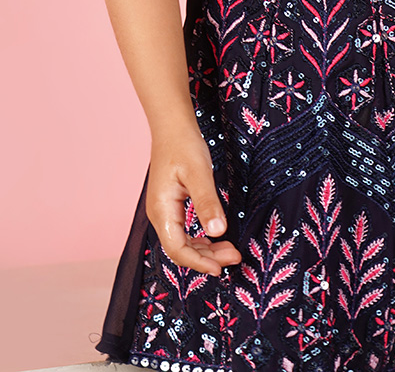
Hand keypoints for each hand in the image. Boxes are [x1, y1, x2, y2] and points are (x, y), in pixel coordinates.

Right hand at [145, 129, 242, 275]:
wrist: (172, 127)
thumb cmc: (184, 145)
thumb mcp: (199, 173)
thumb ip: (207, 202)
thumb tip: (218, 231)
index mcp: (162, 210)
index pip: (177, 249)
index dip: (198, 263)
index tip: (220, 268)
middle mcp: (159, 215)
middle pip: (180, 249)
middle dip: (206, 258)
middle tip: (234, 256)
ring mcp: (164, 211)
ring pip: (182, 242)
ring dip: (205, 250)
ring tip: (229, 250)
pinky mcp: (171, 205)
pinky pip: (183, 231)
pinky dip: (200, 239)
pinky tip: (215, 238)